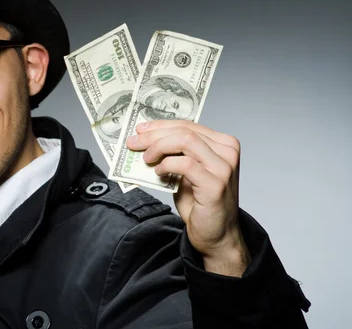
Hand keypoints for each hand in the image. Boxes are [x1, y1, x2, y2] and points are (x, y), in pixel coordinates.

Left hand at [126, 120, 250, 276]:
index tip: (140, 129)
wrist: (217, 235)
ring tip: (146, 158)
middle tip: (134, 142)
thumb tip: (146, 140)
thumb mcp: (187, 172)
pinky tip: (158, 171)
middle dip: (154, 134)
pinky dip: (167, 164)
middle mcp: (227, 152)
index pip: (188, 125)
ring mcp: (224, 167)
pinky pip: (185, 164)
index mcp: (223, 144)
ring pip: (185, 141)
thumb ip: (176, 154)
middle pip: (185, 130)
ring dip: (158, 146)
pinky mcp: (215, 184)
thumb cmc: (201, 203)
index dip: (161, 125)